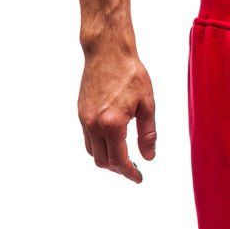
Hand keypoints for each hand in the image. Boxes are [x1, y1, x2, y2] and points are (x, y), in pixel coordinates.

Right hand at [78, 50, 155, 182]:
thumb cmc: (130, 73)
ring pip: (92, 152)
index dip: (130, 173)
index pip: (119, 160)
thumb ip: (148, 134)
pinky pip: (88, 139)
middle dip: (119, 169)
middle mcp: (94, 123)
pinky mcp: (81, 112)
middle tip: (134, 168)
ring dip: (107, 160)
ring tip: (123, 157)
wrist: (107, 50)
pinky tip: (113, 142)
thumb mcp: (147, 105)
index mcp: (112, 123)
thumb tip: (148, 158)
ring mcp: (84, 118)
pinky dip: (100, 147)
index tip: (139, 178)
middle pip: (103, 161)